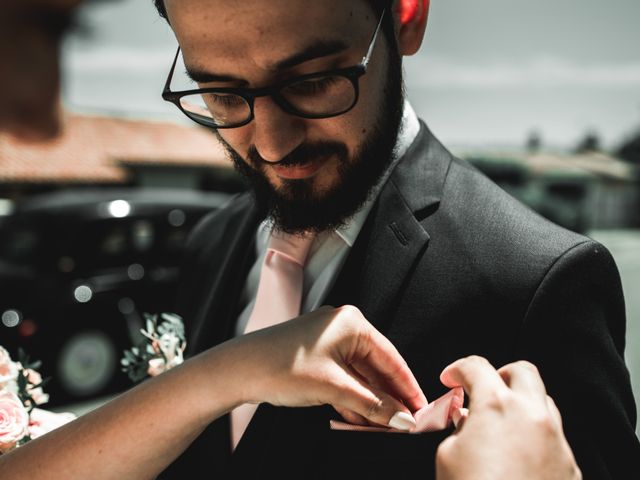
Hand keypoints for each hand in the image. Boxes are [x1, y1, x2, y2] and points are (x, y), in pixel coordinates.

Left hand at [236, 305, 426, 429]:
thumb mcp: (334, 388)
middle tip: (404, 422)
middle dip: (388, 397)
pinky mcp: (316, 355)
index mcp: (351, 323)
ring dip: (370, 401)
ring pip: (359, 375)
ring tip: (384, 426)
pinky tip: (360, 419)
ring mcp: (327, 340)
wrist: (237, 370)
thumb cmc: (280, 367)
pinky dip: (352, 397)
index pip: (391, 357)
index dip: (408, 386)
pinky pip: (343, 377)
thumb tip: (400, 417)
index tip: (421, 409)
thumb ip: (372, 404)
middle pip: (376, 366)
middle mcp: (341, 327)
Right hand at [436, 356, 581, 479]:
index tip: (451, 379)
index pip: (476, 367)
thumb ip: (458, 428)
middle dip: (499, 375)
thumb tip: (466, 421)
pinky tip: (516, 456)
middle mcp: (532, 415)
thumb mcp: (448, 455)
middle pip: (522, 372)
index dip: (458, 369)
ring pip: (543, 402)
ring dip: (521, 404)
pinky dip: (534, 436)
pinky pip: (553, 437)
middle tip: (481, 391)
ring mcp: (556, 440)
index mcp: (497, 405)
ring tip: (499, 425)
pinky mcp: (569, 466)